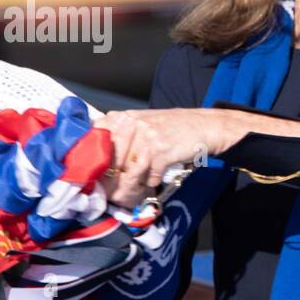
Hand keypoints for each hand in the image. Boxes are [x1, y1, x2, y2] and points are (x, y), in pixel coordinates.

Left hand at [95, 108, 229, 207]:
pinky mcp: (162, 152)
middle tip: (117, 183)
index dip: (96, 155)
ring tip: (139, 180)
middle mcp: (135, 125)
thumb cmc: (174, 126)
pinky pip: (150, 176)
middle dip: (116, 173)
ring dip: (136, 179)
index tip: (97, 167)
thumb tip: (99, 148)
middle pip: (113, 158)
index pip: (99, 136)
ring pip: (131, 169)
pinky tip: (157, 175)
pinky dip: (153, 180)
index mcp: (127, 117)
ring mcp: (148, 138)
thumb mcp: (145, 121)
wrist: (203, 127)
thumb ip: (123, 130)